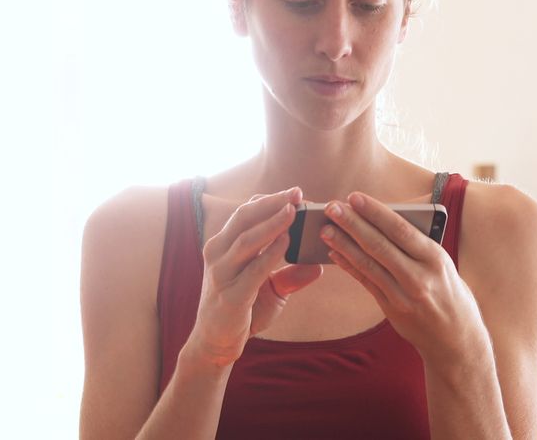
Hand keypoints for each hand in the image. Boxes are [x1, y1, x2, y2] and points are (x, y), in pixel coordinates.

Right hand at [186, 187, 322, 366]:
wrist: (216, 343)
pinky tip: (287, 242)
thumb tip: (320, 264)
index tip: (296, 193)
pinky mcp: (230, 297)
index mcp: (223, 246)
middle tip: (297, 193)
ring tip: (293, 211)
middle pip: (244, 218)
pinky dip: (270, 254)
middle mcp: (217, 254)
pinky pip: (252, 270)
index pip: (245, 213)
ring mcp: (221, 275)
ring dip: (271, 223)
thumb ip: (291, 274)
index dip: (270, 200)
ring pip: (246, 240)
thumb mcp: (270, 289)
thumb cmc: (243, 310)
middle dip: (272, 203)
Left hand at [319, 192, 487, 363]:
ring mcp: (403, 296)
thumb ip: (418, 246)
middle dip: (352, 224)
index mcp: (436, 258)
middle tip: (331, 208)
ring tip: (325, 229)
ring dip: (343, 245)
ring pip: (368, 265)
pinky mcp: (391, 310)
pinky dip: (349, 266)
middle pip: (379, 245)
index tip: (354, 197)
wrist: (456, 339)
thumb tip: (383, 221)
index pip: (400, 229)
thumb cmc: (450, 292)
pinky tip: (334, 253)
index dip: (375, 212)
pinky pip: (366, 282)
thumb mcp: (444, 264)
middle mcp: (419, 277)